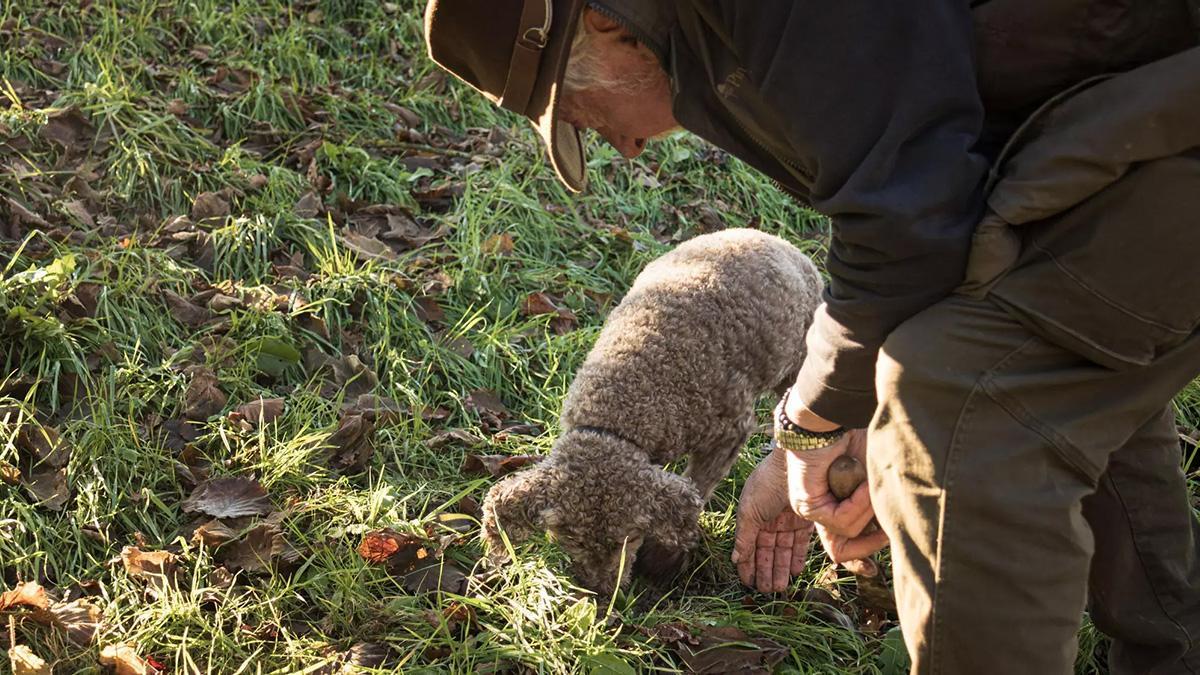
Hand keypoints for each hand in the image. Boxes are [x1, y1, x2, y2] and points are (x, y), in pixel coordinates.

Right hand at [732, 449, 815, 592]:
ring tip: (780, 588)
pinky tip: (794, 572)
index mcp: (752, 518)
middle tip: (766, 592)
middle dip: (765, 571)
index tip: (747, 583)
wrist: (792, 464)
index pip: (748, 547)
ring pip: (783, 551)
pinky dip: (797, 558)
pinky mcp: (805, 522)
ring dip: (780, 569)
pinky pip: (800, 544)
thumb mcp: (749, 511)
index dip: (747, 565)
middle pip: (766, 552)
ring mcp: (787, 522)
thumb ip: (744, 537)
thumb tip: (734, 558)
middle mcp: (769, 522)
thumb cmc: (766, 484)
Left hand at [783, 427, 888, 562]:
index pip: (846, 544)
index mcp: (835, 504)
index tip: (887, 555)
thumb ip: (881, 505)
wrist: (832, 416)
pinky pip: (841, 520)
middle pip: (843, 551)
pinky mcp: (806, 504)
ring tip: (872, 482)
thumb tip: (899, 534)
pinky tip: (862, 482)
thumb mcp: (875, 478)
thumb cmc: (856, 438)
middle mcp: (820, 510)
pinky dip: (858, 503)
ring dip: (868, 508)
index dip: (868, 551)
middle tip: (892, 532)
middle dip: (871, 544)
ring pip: (848, 532)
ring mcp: (810, 509)